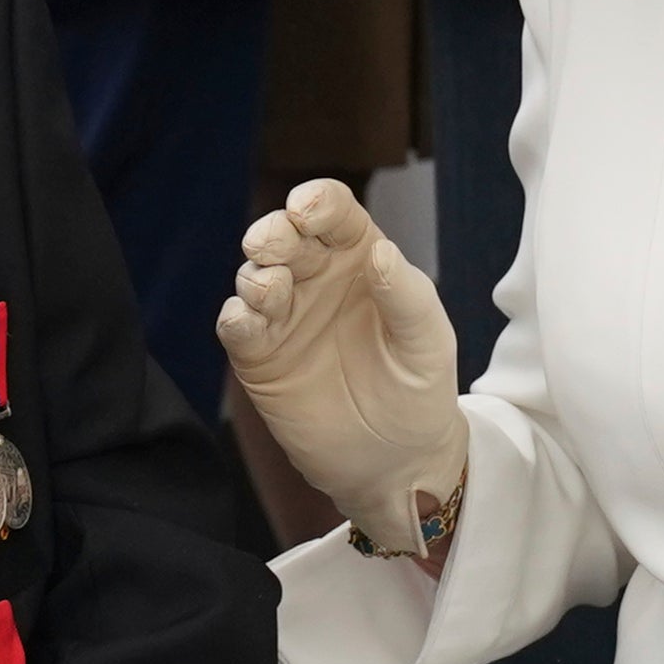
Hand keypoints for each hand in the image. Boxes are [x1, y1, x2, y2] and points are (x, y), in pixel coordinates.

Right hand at [218, 177, 465, 557]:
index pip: (333, 212)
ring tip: (270, 289)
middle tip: (274, 244)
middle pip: (284, 235)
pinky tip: (249, 320)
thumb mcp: (428, 343)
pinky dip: (236, 317)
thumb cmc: (419, 391)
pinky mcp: (258, 357)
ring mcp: (284, 316)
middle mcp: (316, 278)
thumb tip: (380, 251)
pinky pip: (236, 326)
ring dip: (255, 274)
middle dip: (273, 231)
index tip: (308, 210)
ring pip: (254, 275)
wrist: (395, 462)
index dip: (317, 201)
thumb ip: (408, 297)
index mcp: (360, 258)